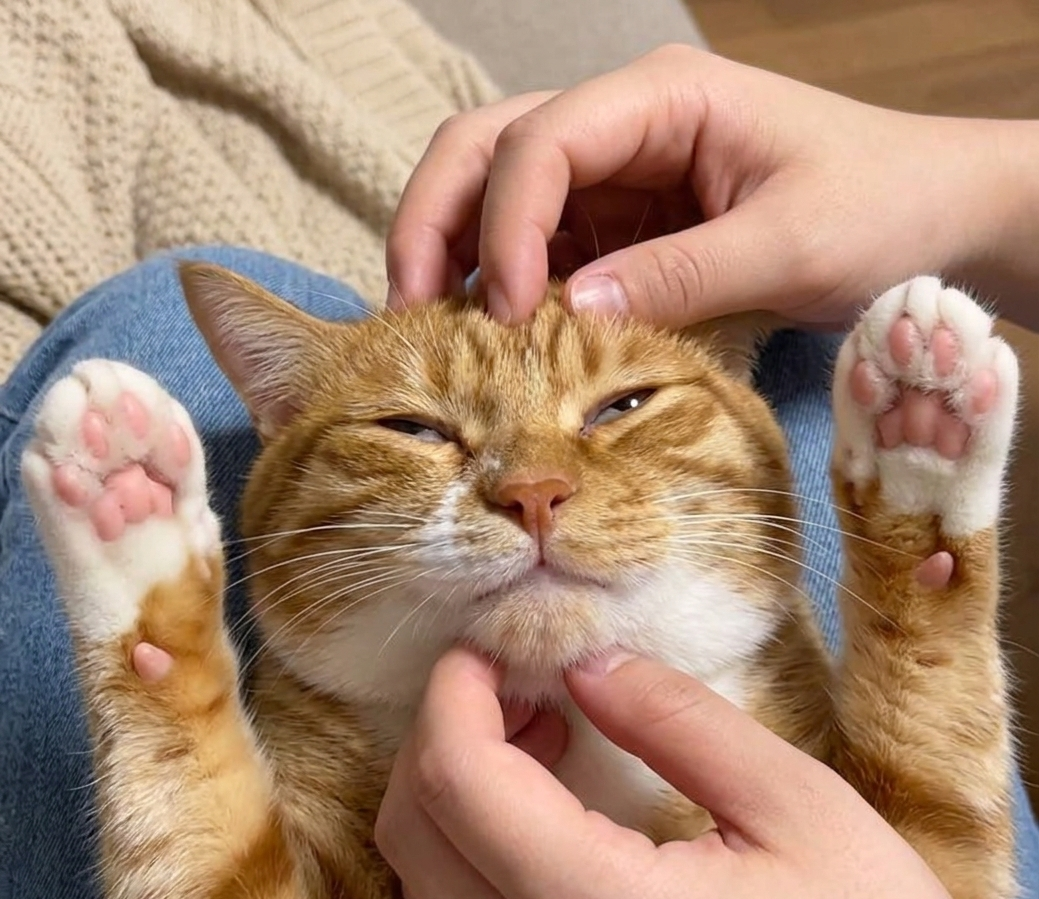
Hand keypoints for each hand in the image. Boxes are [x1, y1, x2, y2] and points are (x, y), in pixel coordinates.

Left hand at [375, 649, 1034, 898]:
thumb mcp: (798, 809)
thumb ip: (676, 720)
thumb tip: (585, 663)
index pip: (457, 778)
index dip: (455, 690)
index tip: (491, 643)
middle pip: (413, 830)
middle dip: (445, 732)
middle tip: (520, 682)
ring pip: (424, 885)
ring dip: (455, 791)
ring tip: (541, 736)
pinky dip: (472, 852)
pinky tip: (544, 814)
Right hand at [387, 46, 1038, 329]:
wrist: (932, 215)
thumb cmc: (882, 207)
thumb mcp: (791, 245)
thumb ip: (680, 274)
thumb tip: (568, 310)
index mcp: (664, 97)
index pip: (543, 140)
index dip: (504, 222)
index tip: (503, 310)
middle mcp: (625, 123)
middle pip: (488, 146)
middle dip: (436, 221)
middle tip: (411, 309)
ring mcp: (618, 173)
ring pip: (497, 193)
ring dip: (452, 253)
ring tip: (430, 329)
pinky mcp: (622, 223)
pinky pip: (540, 245)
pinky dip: (502, 286)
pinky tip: (491, 335)